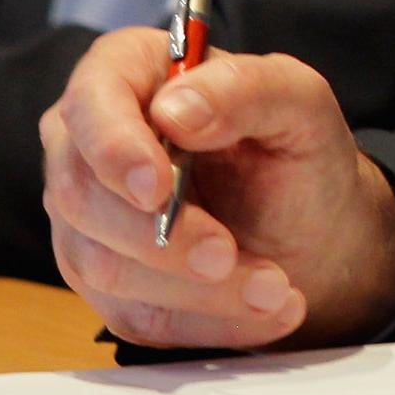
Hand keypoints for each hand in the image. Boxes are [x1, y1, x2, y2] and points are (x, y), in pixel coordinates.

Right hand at [39, 28, 394, 351]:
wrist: (310, 224)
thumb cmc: (296, 148)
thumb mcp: (299, 102)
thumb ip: (246, 89)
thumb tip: (175, 112)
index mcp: (130, 74)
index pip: (91, 101)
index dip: (114, 147)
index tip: (156, 188)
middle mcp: (89, 144)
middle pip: (84, 195)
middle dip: (161, 237)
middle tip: (226, 255)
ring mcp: (88, 219)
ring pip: (104, 266)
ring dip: (194, 290)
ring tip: (274, 288)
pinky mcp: (105, 283)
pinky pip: (133, 314)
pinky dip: (203, 321)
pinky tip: (261, 312)